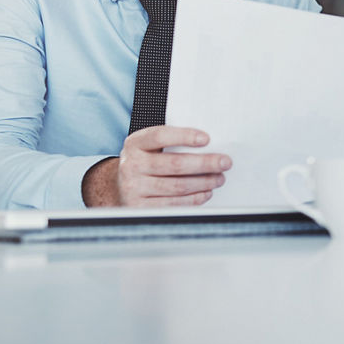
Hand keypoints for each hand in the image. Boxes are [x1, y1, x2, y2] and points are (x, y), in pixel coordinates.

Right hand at [82, 127, 230, 206]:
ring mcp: (133, 188)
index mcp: (134, 143)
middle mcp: (131, 165)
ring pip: (177, 186)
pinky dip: (194, 199)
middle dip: (205, 163)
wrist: (118, 187)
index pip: (160, 136)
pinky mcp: (140, 207)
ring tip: (219, 178)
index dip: (184, 136)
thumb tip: (209, 144)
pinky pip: (174, 204)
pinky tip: (206, 192)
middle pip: (175, 164)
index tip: (206, 138)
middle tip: (225, 162)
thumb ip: (171, 142)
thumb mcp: (149, 147)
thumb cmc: (145, 161)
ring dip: (204, 182)